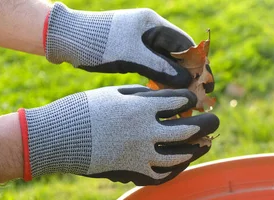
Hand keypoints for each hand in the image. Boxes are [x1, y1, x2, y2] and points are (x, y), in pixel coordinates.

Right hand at [18, 85, 218, 184]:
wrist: (57, 139)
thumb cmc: (83, 110)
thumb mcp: (114, 93)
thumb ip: (142, 96)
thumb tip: (164, 98)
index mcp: (140, 108)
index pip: (178, 102)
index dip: (190, 99)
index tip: (194, 98)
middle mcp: (145, 132)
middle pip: (187, 129)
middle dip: (206, 123)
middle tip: (215, 120)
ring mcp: (140, 156)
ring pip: (179, 155)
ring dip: (196, 149)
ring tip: (206, 144)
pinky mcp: (133, 172)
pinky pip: (161, 175)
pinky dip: (175, 169)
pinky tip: (183, 163)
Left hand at [44, 2, 212, 89]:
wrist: (65, 39)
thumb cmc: (97, 43)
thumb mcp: (130, 56)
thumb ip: (159, 68)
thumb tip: (187, 81)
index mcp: (152, 24)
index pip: (186, 44)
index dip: (199, 63)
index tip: (208, 82)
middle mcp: (149, 31)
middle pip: (179, 55)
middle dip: (190, 75)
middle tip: (200, 95)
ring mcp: (140, 43)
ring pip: (166, 63)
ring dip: (176, 80)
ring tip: (186, 100)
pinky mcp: (131, 54)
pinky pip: (153, 68)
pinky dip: (161, 81)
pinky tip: (166, 97)